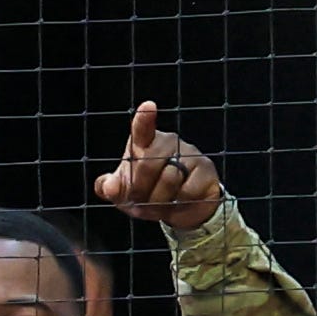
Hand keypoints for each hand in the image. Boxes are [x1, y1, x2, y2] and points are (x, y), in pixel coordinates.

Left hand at [95, 101, 225, 233]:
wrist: (180, 208)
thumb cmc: (147, 193)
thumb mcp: (123, 192)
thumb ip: (110, 188)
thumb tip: (109, 187)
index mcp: (145, 143)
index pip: (142, 129)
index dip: (144, 119)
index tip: (148, 106)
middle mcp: (169, 142)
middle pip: (147, 165)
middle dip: (138, 190)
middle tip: (137, 202)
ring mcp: (191, 153)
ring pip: (169, 179)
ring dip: (157, 201)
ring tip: (155, 207)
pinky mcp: (207, 169)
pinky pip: (187, 191)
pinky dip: (178, 204)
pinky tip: (177, 204)